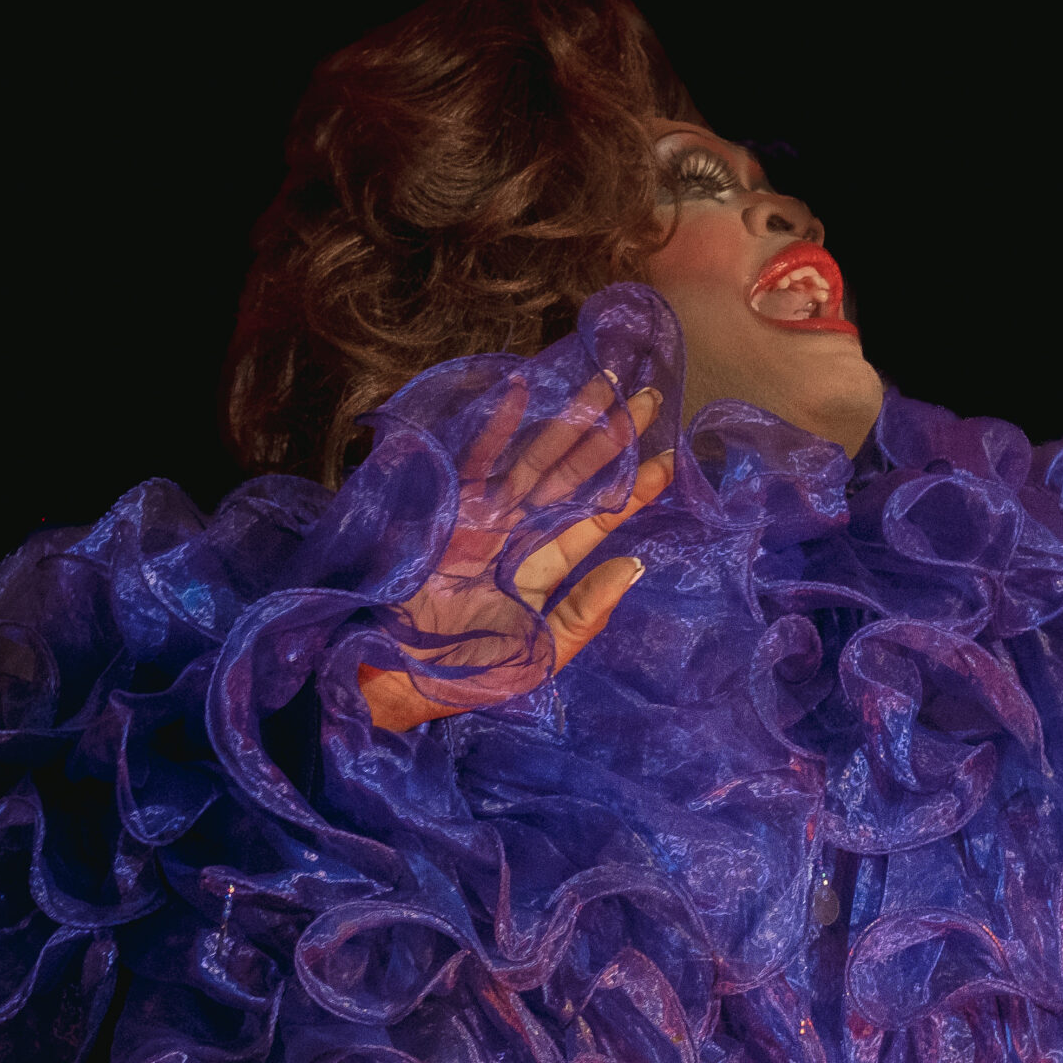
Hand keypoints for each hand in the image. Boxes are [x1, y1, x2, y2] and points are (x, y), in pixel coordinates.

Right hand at [358, 373, 674, 731]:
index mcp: (543, 567)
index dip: (633, 489)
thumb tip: (636, 566)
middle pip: (574, 477)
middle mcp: (518, 534)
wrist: (392, 679)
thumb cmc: (466, 677)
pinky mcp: (446, 509)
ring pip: (535, 459)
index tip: (670, 458)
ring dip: (570, 420)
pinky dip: (496, 426)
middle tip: (652, 396)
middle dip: (611, 437)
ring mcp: (482, 517)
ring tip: (608, 382)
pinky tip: (524, 390)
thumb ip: (584, 613)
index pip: (596, 519)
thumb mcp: (539, 654)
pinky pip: (476, 459)